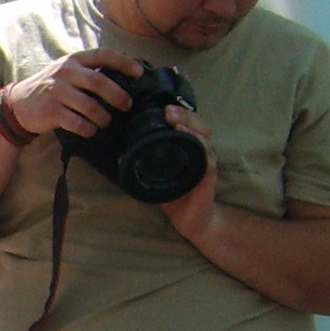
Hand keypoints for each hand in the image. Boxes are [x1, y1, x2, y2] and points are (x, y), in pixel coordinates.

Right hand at [0, 49, 146, 139]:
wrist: (19, 104)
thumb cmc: (50, 88)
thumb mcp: (67, 72)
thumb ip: (88, 72)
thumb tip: (123, 81)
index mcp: (74, 60)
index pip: (103, 55)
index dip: (124, 62)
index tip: (139, 73)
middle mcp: (65, 73)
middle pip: (99, 82)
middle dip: (118, 96)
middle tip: (127, 105)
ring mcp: (57, 92)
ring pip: (91, 107)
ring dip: (103, 118)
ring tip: (105, 122)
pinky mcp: (52, 111)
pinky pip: (78, 123)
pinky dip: (88, 129)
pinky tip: (90, 130)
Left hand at [151, 104, 219, 238]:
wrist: (191, 221)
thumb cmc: (175, 197)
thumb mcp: (155, 179)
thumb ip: (141, 166)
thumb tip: (121, 155)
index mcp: (189, 149)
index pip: (189, 125)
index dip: (180, 114)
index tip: (164, 109)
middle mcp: (201, 152)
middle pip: (200, 126)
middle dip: (185, 116)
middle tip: (168, 111)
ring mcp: (206, 162)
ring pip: (204, 138)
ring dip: (192, 128)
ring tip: (176, 122)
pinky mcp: (209, 175)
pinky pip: (207, 158)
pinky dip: (199, 147)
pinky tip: (189, 140)